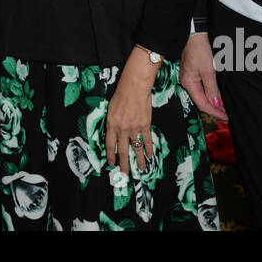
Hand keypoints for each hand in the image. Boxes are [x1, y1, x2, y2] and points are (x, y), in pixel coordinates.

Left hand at [106, 49, 157, 173]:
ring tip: (141, 169)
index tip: (112, 163)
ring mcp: (134, 128)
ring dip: (139, 160)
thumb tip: (113, 132)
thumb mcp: (111, 109)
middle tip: (124, 174)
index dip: (111, 155)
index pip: (110, 145)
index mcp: (111, 125)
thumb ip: (112, 122)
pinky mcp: (145, 125)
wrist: (134, 87)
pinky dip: (149, 148)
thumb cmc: (121, 94)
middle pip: (123, 151)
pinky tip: (151, 155)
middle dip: (123, 164)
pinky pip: (147, 140)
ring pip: (136, 148)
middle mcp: (122, 129)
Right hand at [179, 33, 227, 121]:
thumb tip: (216, 104)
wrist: (195, 33)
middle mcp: (187, 82)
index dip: (215, 112)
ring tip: (225, 108)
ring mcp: (190, 77)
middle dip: (214, 109)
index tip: (227, 118)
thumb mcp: (208, 70)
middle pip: (201, 101)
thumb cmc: (199, 49)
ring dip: (213, 102)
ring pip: (202, 95)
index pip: (202, 104)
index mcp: (189, 83)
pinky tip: (218, 95)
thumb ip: (212, 89)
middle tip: (228, 115)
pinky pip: (202, 87)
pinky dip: (211, 93)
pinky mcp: (194, 72)